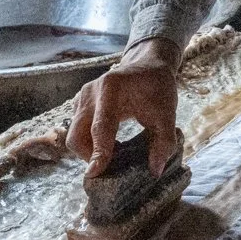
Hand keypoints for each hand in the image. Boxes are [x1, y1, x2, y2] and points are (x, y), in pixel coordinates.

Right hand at [66, 37, 181, 176]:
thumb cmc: (157, 88)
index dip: (98, 152)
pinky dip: (88, 141)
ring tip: (113, 154)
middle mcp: (90, 93)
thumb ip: (164, 141)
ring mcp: (81, 97)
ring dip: (89, 150)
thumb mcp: (167, 113)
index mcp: (110, 90)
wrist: (147, 66)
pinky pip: (76, 129)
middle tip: (111, 167)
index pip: (100, 127)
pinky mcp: (79, 103)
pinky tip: (109, 143)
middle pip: (76, 135)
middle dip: (89, 156)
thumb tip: (156, 171)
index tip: (94, 174)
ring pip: (73, 135)